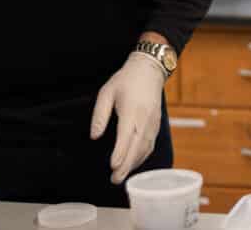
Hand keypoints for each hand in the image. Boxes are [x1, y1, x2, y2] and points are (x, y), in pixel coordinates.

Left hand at [90, 51, 165, 183]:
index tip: (113, 166)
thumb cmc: (126, 80)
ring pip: (144, 148)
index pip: (126, 135)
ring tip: (121, 176)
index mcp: (131, 110)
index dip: (120, 152)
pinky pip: (149, 144)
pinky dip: (141, 156)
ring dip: (134, 164)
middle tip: (115, 179)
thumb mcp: (106, 92)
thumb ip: (99, 115)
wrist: (149, 70)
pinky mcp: (156, 125)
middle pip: (137, 147)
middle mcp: (144, 119)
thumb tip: (95, 136)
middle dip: (126, 165)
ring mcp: (153, 123)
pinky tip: (133, 163)